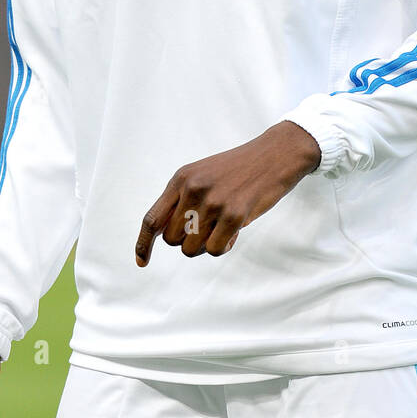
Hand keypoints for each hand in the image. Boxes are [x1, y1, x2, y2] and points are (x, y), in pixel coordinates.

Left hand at [135, 120, 320, 266]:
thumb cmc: (238, 169)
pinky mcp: (234, 214)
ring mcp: (213, 202)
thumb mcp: (202, 174)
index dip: (144, 244)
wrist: (274, 155)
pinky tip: (235, 231)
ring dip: (205, 245)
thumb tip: (165, 235)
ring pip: (191, 248)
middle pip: (172, 239)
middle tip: (208, 229)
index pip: (152, 219)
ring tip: (222, 227)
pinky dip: (224, 246)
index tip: (142, 262)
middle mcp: (193, 189)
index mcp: (181, 179)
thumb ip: (181, 200)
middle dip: (187, 241)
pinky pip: (215, 250)